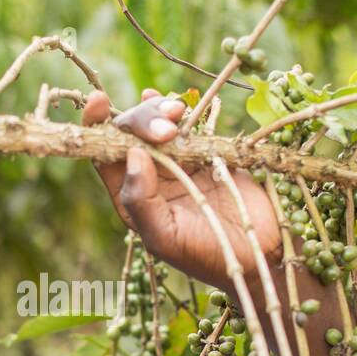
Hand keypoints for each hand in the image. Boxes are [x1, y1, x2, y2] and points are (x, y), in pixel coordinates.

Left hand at [82, 89, 282, 293]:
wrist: (260, 252)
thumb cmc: (207, 254)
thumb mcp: (165, 237)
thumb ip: (141, 200)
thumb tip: (132, 154)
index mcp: (132, 198)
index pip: (103, 155)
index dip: (96, 126)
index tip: (99, 102)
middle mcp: (150, 177)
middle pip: (130, 133)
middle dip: (141, 121)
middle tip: (168, 129)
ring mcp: (178, 162)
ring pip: (156, 123)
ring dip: (160, 111)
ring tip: (177, 113)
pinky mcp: (207, 152)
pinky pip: (187, 124)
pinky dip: (179, 109)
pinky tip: (176, 102)